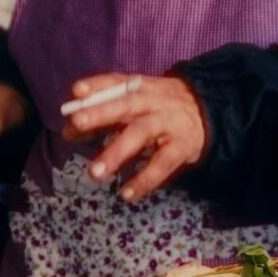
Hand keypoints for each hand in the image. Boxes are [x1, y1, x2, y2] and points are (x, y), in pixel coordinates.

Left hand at [63, 72, 207, 202]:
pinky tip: (126, 194)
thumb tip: (68, 131)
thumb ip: (103, 116)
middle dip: (101, 112)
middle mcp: (154, 102)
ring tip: (95, 173)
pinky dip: (144, 180)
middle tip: (77, 123)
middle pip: (126, 104)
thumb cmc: (161, 110)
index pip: (117, 82)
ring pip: (141, 133)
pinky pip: (161, 164)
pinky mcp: (181, 146)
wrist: (209, 114)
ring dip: (116, 152)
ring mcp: (168, 123)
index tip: (76, 91)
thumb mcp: (137, 105)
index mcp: (141, 88)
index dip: (98, 85)